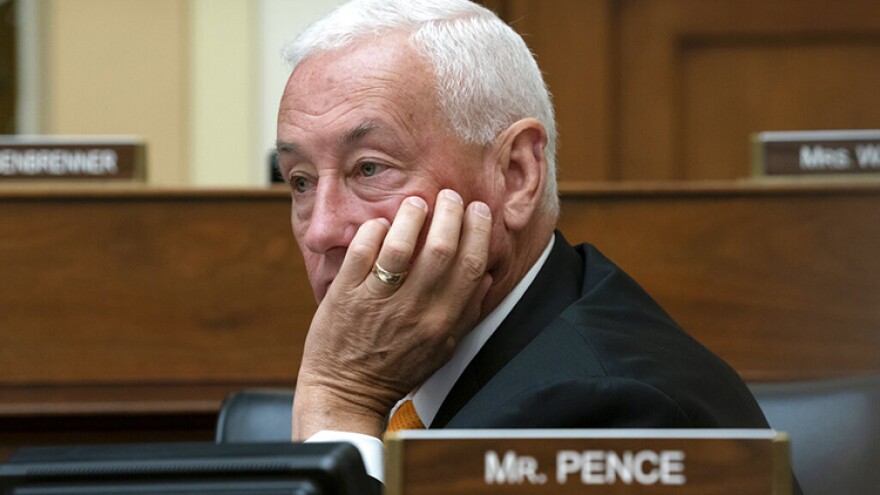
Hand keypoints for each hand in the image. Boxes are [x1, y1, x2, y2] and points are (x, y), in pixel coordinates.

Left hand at [292, 189, 492, 438]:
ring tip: (417, 202)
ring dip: (413, 215)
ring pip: (400, 246)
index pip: (470, 266)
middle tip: (450, 196)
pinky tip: (382, 223)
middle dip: (451, 213)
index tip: (478, 210)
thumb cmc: (397, 369)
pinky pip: (362, 252)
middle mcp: (413, 311)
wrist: (346, 391)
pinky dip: (374, 231)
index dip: (478, 231)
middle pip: (441, 249)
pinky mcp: (345, 295)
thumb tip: (485, 277)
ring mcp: (377, 302)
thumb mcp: (442, 350)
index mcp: (441, 323)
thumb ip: (466, 314)